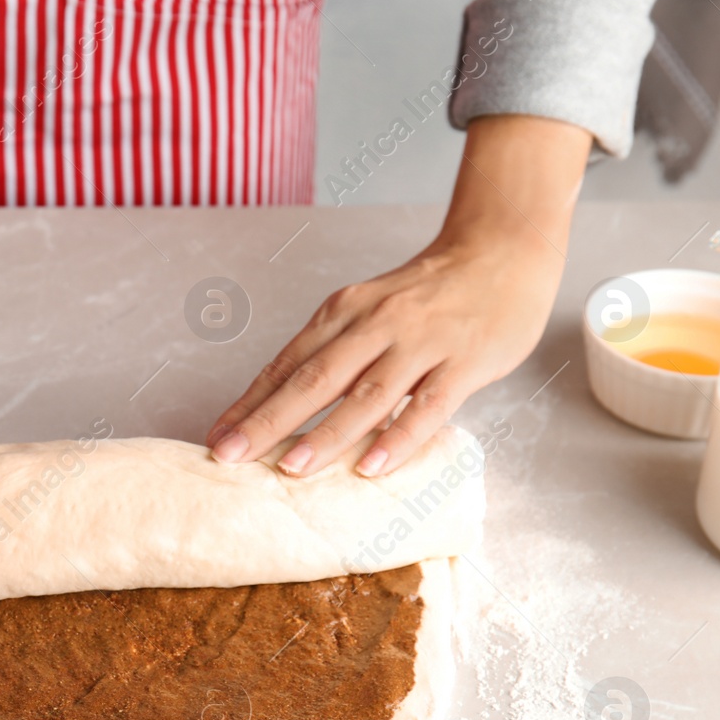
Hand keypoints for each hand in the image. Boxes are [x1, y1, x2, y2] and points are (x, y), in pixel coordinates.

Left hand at [206, 114, 591, 476]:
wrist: (504, 250)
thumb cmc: (430, 295)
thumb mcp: (371, 311)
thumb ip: (336, 353)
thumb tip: (286, 408)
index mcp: (343, 313)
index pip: (285, 364)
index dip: (248, 404)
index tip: (215, 439)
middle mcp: (375, 324)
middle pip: (312, 379)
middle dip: (266, 421)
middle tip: (228, 457)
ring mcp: (420, 342)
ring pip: (365, 394)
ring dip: (325, 434)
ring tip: (290, 469)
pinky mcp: (464, 361)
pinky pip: (427, 406)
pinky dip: (397, 438)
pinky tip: (370, 467)